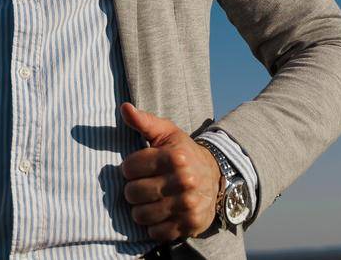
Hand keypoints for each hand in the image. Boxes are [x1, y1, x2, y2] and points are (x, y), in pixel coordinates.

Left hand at [119, 101, 220, 242]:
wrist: (216, 175)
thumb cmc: (183, 152)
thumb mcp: (167, 133)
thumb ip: (144, 121)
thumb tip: (124, 108)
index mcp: (174, 157)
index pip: (129, 168)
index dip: (129, 168)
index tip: (138, 168)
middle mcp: (183, 181)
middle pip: (132, 193)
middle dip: (132, 190)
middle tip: (142, 186)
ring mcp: (187, 205)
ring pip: (141, 215)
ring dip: (140, 210)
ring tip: (149, 201)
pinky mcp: (190, 224)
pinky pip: (156, 233)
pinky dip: (153, 226)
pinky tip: (160, 214)